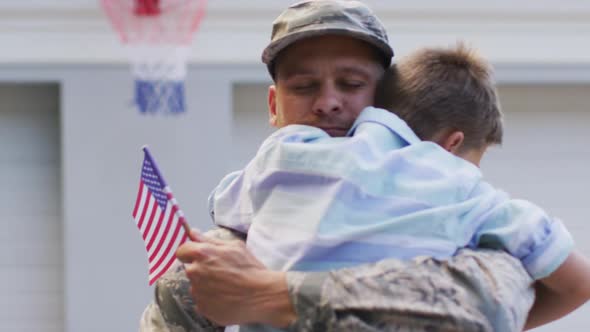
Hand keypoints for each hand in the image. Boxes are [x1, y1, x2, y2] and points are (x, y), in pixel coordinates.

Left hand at [176, 229, 296, 326]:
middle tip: (221, 272)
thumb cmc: (250, 269)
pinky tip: (226, 297)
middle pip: (190, 269)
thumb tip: (193, 234)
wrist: (261, 295)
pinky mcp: (203, 308)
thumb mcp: (235, 247)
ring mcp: (198, 292)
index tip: (199, 256)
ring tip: (226, 287)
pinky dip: (211, 299)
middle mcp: (196, 273)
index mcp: (202, 254)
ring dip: (206, 285)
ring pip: (197, 286)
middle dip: (202, 269)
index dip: (190, 253)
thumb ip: (210, 240)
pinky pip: (202, 301)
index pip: (182, 251)